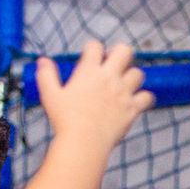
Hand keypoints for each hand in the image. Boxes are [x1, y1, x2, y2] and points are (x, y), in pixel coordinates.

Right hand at [36, 41, 152, 151]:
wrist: (84, 142)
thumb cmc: (65, 120)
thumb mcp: (50, 96)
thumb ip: (47, 76)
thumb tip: (42, 61)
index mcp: (89, 71)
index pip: (95, 46)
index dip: (93, 49)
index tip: (90, 58)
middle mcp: (109, 77)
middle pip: (124, 51)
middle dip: (120, 54)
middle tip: (113, 66)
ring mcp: (123, 92)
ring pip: (138, 73)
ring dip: (131, 77)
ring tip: (123, 86)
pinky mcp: (132, 108)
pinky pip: (147, 97)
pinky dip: (143, 98)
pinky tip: (136, 102)